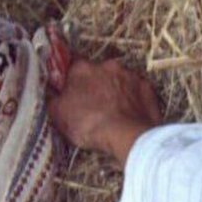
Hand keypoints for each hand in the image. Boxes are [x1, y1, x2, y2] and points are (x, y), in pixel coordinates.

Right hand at [47, 58, 162, 167]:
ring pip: (120, 80)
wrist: (126, 135)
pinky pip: (138, 91)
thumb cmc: (88, 124)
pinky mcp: (148, 88)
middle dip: (96, 84)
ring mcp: (131, 75)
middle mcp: (108, 66)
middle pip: (99, 72)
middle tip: (93, 104)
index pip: (73, 65)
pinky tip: (130, 114)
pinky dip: (134, 99)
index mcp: (83, 69)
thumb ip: (54, 98)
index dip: (72, 78)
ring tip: (113, 112)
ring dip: (116, 91)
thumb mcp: (58, 114)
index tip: (72, 89)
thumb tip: (53, 92)